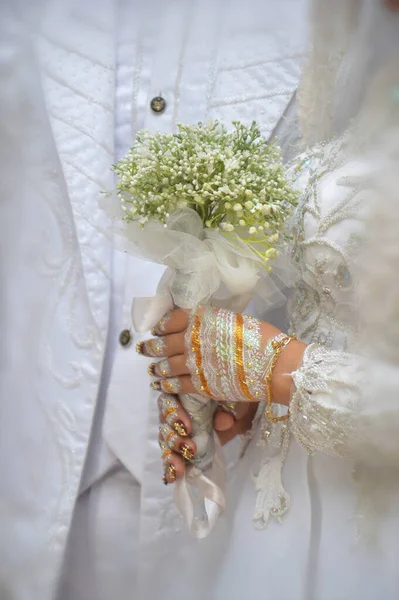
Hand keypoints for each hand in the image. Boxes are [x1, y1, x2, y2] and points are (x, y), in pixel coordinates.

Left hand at [137, 307, 304, 405]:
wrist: (273, 364)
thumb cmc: (261, 338)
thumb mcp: (234, 319)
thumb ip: (213, 322)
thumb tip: (204, 325)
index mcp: (202, 319)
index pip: (172, 318)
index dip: (162, 324)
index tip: (157, 328)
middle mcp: (193, 338)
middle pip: (164, 342)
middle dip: (152, 346)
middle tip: (145, 348)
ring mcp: (194, 362)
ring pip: (167, 365)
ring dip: (157, 367)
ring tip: (152, 369)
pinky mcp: (200, 384)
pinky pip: (177, 384)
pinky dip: (167, 384)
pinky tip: (161, 384)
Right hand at [157, 391, 257, 483]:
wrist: (242, 409)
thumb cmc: (233, 397)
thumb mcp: (233, 400)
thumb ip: (227, 407)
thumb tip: (225, 420)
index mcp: (182, 393)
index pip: (169, 401)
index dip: (174, 415)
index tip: (187, 427)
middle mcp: (174, 410)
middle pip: (164, 423)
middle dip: (174, 438)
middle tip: (189, 449)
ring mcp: (176, 430)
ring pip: (165, 441)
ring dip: (171, 455)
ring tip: (179, 468)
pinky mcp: (181, 447)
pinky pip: (171, 457)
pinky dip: (169, 468)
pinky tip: (172, 478)